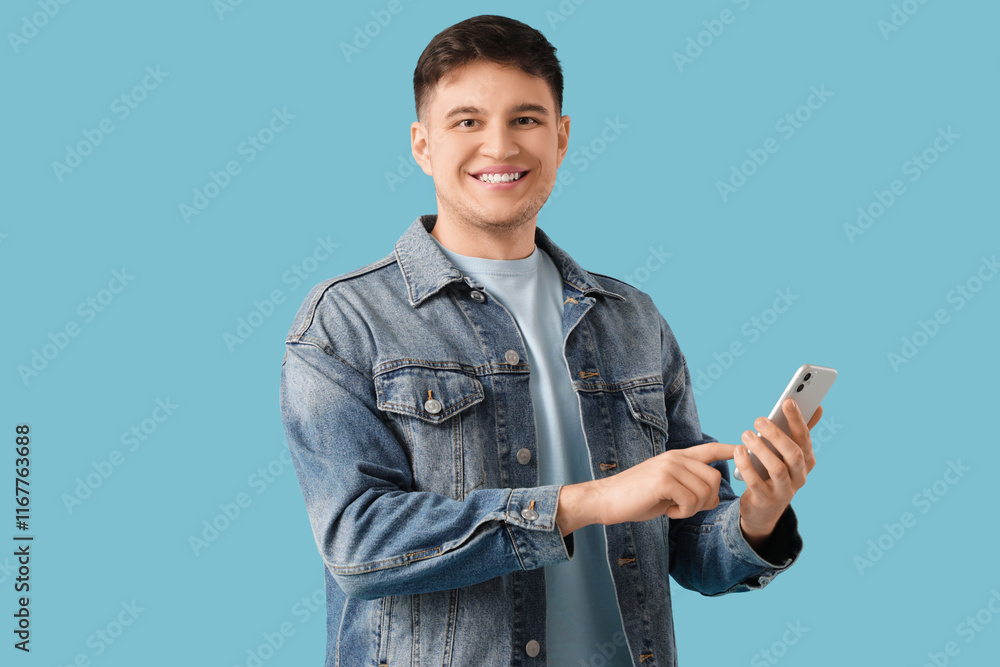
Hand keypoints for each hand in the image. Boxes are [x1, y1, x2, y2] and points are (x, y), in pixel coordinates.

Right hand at [557, 442, 736, 535]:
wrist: (607, 500)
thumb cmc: (636, 498)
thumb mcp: (667, 488)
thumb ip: (690, 487)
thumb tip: (714, 497)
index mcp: (677, 457)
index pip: (709, 449)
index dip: (728, 449)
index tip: (744, 447)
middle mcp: (676, 458)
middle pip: (714, 478)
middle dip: (707, 499)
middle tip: (686, 507)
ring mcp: (669, 467)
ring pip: (705, 491)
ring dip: (693, 508)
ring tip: (674, 508)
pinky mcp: (663, 480)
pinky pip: (691, 501)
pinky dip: (682, 512)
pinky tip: (668, 510)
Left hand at [735, 400, 822, 545]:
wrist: (764, 509)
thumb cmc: (776, 472)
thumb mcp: (788, 454)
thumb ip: (800, 432)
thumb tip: (819, 407)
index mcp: (806, 461)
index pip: (804, 439)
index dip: (797, 420)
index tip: (788, 401)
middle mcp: (799, 477)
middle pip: (793, 454)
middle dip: (777, 435)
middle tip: (759, 420)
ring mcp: (784, 490)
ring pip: (777, 469)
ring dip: (761, 449)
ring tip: (746, 434)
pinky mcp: (765, 500)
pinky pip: (756, 483)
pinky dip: (747, 466)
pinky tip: (738, 451)